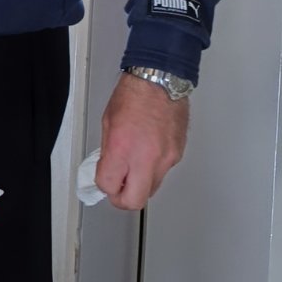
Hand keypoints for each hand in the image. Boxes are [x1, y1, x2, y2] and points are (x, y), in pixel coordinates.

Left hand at [95, 73, 188, 210]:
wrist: (161, 80)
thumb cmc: (134, 95)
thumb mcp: (108, 123)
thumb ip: (108, 152)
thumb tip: (109, 170)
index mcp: (123, 148)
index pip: (109, 186)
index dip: (104, 186)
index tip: (104, 180)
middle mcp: (146, 158)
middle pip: (134, 201)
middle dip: (122, 198)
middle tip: (117, 189)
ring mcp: (165, 159)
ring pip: (151, 189)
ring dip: (139, 185)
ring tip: (133, 168)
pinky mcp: (177, 155)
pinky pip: (162, 172)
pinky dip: (152, 169)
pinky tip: (147, 152)